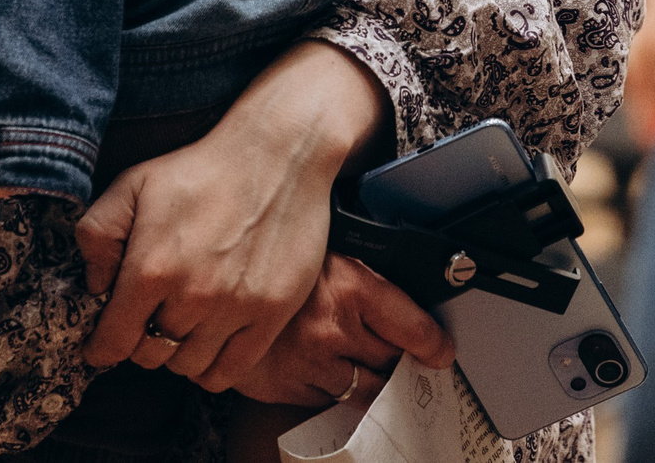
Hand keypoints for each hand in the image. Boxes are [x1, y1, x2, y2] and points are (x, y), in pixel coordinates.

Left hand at [76, 43, 384, 391]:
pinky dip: (213, 367)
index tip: (102, 345)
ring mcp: (235, 308)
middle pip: (150, 355)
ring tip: (181, 324)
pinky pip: (231, 371)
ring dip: (177, 352)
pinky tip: (210, 341)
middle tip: (148, 318)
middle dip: (141, 340)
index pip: (113, 341)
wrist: (276, 154)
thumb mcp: (132, 184)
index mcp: (151, 268)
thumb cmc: (200, 169)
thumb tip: (96, 286)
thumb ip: (97, 234)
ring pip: (188, 367)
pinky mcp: (272, 313)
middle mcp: (192, 296)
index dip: (101, 347)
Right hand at [225, 254, 452, 405]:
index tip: (442, 353)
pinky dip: (339, 391)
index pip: (413, 326)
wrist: (212, 293)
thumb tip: (404, 308)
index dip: (434, 345)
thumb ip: (362, 279)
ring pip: (366, 388)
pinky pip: (332, 400)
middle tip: (407, 359)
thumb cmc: (270, 266)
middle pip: (392, 361)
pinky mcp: (291, 387)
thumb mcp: (325, 254)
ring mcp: (312, 361)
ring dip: (373, 382)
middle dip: (401, 361)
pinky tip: (333, 372)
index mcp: (349, 285)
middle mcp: (334, 327)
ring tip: (369, 367)